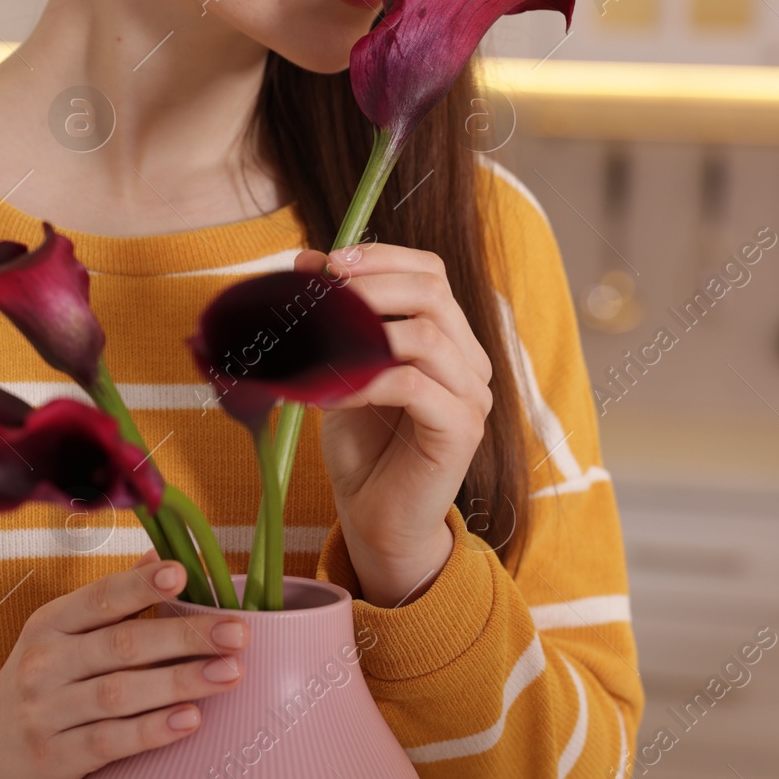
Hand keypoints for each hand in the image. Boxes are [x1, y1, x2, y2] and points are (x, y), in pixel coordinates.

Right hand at [0, 552, 248, 778]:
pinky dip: (152, 730)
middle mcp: (46, 663)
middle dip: (184, 637)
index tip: (182, 574)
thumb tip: (160, 554)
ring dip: (180, 682)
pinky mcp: (56, 757)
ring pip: (120, 693)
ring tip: (230, 673)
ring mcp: (48, 712)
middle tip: (237, 632)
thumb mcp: (61, 633)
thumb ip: (111, 599)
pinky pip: (110, 741)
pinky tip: (190, 720)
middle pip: (121, 645)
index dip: (141, 584)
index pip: (101, 597)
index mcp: (51, 623)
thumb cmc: (40, 680)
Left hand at [295, 242, 489, 606]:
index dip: (381, 258)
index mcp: (449, 339)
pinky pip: (412, 386)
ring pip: (426, 335)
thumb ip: (335, 321)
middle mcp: (470, 361)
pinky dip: (363, 381)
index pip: (431, 273)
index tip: (328, 262)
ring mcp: (471, 396)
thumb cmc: (362, 447)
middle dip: (371, 284)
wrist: (377, 520)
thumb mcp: (342, 371)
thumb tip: (307, 260)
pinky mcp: (460, 430)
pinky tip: (327, 395)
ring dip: (364, 331)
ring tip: (319, 344)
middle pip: (432, 292)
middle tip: (321, 294)